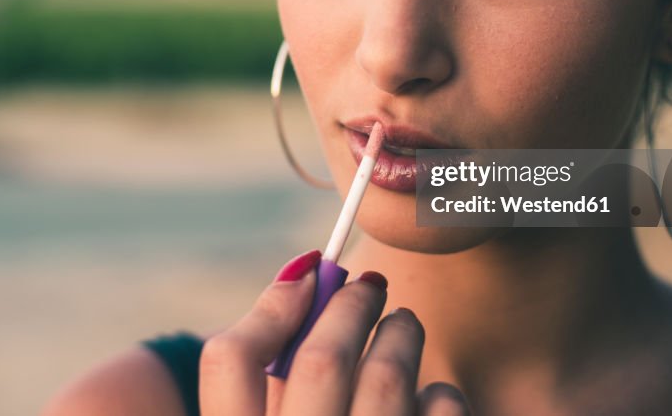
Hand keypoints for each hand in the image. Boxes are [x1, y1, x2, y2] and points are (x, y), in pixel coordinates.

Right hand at [199, 250, 470, 414]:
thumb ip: (276, 373)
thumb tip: (306, 275)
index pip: (230, 362)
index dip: (271, 305)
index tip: (307, 268)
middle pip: (322, 359)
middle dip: (350, 304)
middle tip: (368, 284)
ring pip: (388, 376)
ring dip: (400, 333)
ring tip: (401, 326)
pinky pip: (441, 408)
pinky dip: (440, 394)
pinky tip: (430, 395)